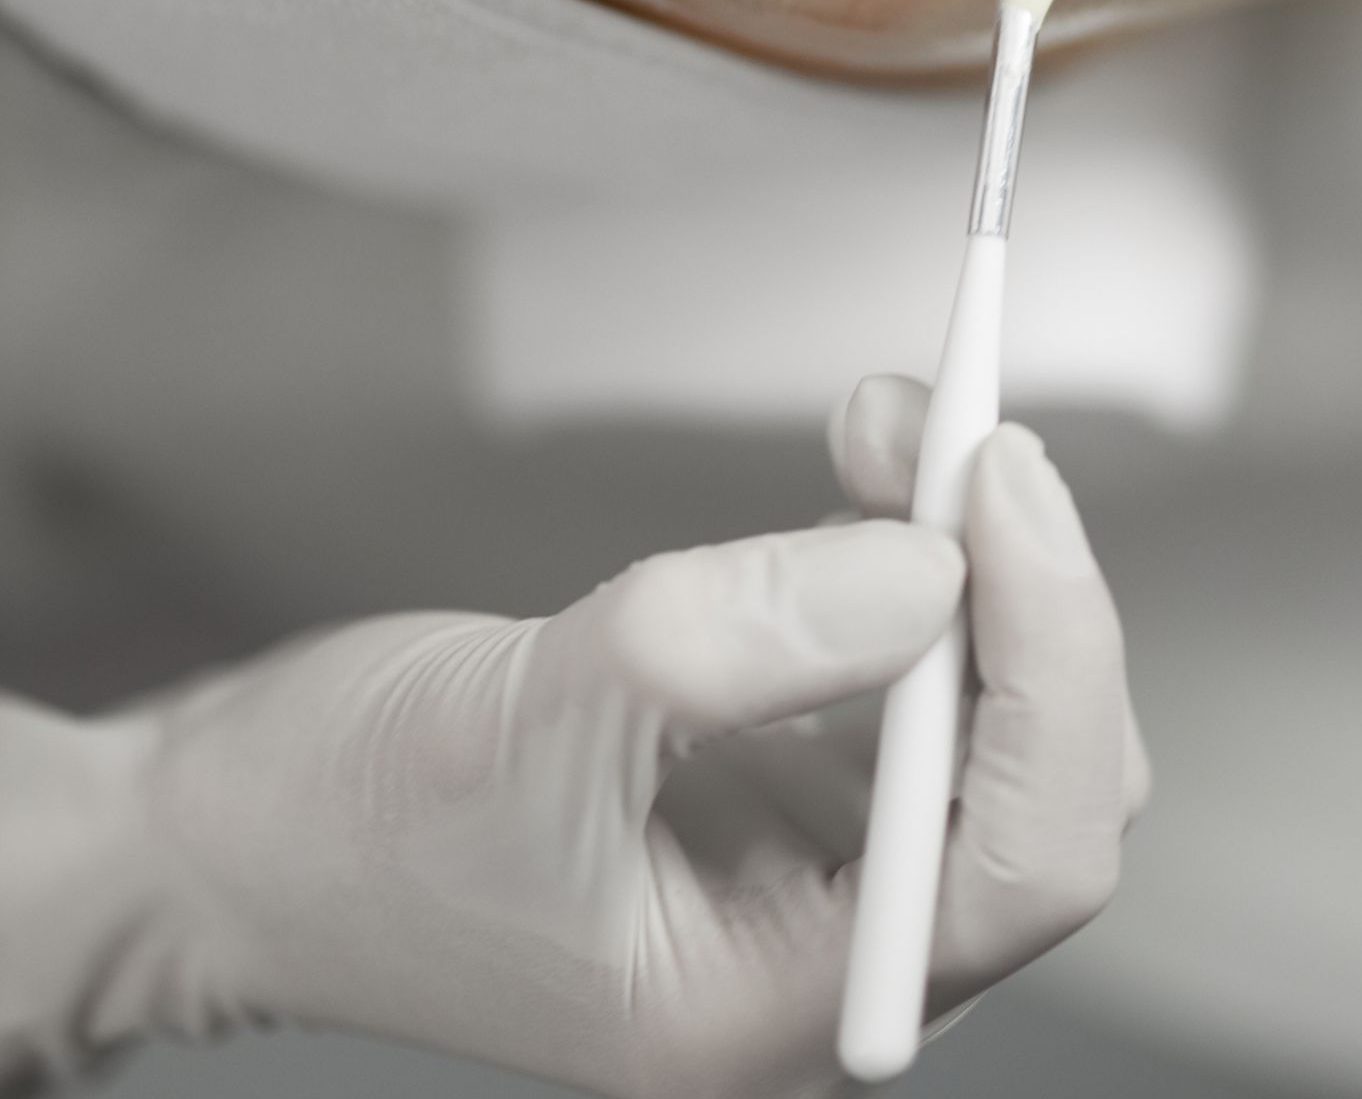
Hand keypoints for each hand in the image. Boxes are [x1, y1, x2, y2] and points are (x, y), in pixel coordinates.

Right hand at [7, 384, 1139, 1097]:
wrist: (237, 836)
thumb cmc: (350, 815)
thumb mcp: (541, 710)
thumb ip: (744, 640)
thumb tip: (938, 566)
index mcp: (773, 1006)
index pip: (1022, 860)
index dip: (1057, 663)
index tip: (1006, 483)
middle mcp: (819, 961)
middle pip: (1036, 786)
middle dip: (1021, 588)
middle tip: (954, 426)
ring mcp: (806, 879)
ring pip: (988, 719)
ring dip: (968, 554)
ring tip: (890, 422)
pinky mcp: (779, 796)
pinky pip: (912, 680)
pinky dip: (909, 565)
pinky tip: (859, 488)